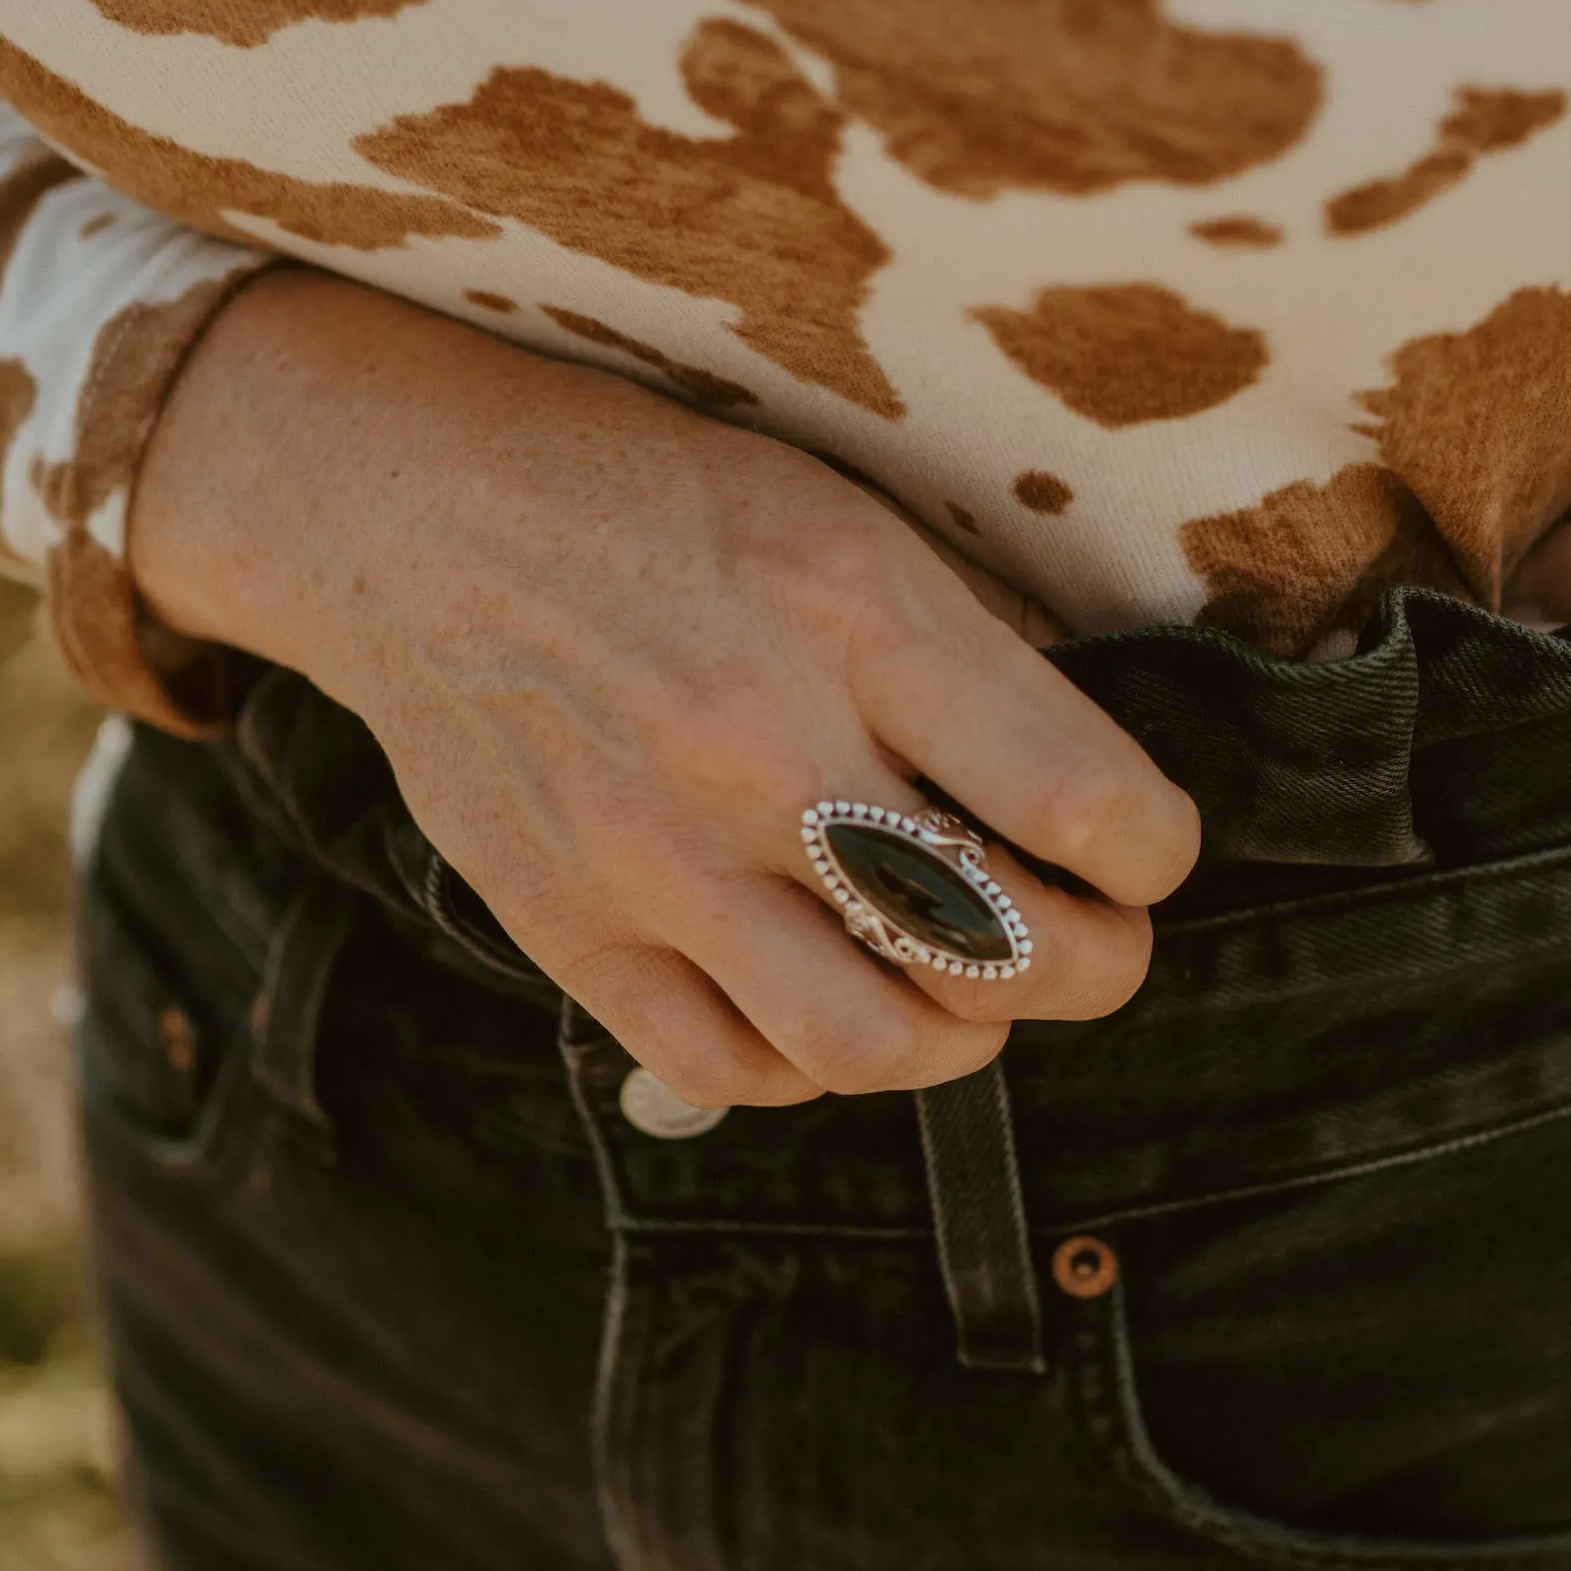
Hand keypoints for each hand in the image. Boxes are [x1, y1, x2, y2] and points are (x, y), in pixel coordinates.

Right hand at [128, 269, 1200, 1108]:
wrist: (414, 513)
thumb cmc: (654, 501)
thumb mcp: (843, 511)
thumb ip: (970, 643)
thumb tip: (1092, 770)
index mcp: (855, 614)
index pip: (1082, 802)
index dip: (1157, 853)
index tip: (1147, 850)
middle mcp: (760, 745)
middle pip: (1002, 951)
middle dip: (1094, 968)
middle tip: (1095, 942)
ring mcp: (657, 853)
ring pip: (876, 1045)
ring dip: (964, 1041)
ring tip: (970, 990)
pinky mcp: (572, 926)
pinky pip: (737, 1068)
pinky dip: (814, 1064)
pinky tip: (832, 1000)